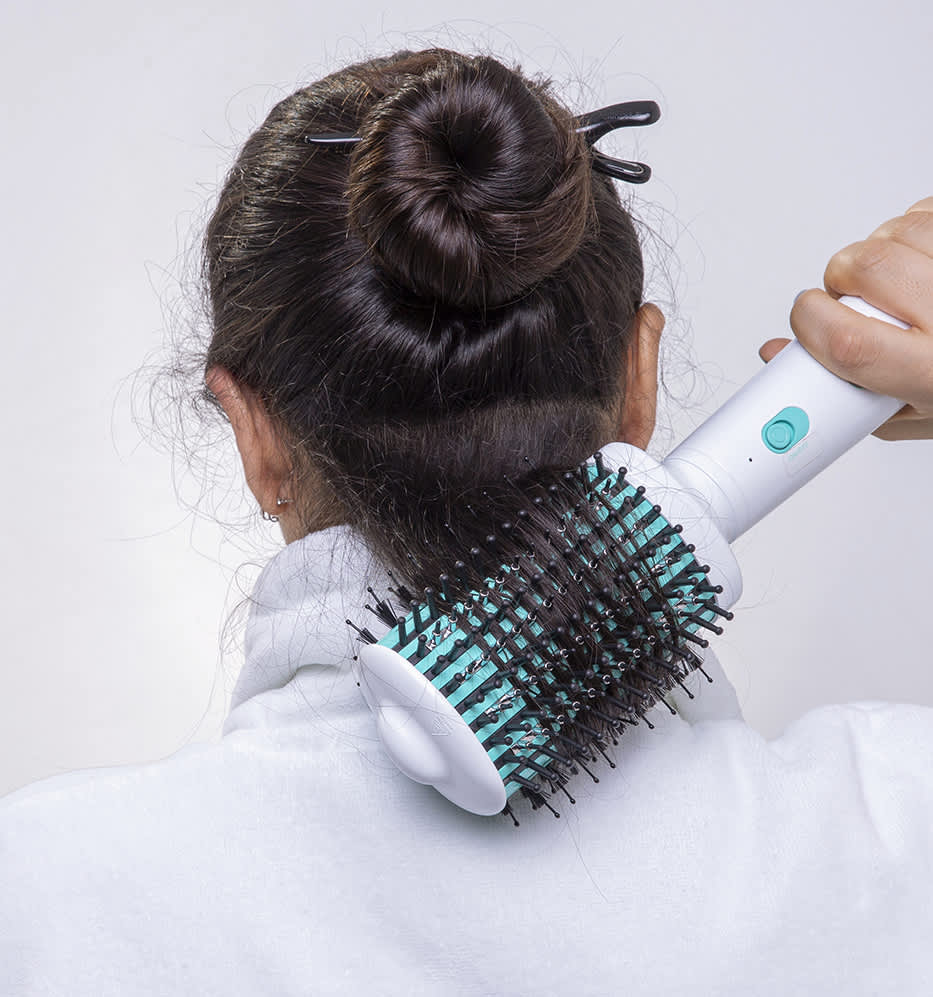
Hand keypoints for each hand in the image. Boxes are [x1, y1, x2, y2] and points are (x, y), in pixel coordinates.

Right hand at [759, 197, 932, 439]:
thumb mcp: (919, 414)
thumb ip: (846, 393)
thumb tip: (782, 357)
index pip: (852, 341)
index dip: (811, 322)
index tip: (805, 322)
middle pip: (866, 268)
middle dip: (840, 279)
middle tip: (855, 301)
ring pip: (894, 231)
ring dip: (877, 251)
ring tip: (896, 282)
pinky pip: (925, 211)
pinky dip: (912, 228)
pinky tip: (924, 261)